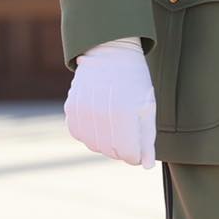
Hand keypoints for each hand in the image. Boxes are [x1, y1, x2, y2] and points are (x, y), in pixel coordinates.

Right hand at [64, 38, 157, 169]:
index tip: (139, 145)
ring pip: (94, 146)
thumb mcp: (147, 108)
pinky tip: (98, 120)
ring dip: (105, 141)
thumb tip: (146, 166)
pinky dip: (88, 132)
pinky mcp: (71, 108)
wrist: (109, 52)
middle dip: (122, 148)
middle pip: (112, 152)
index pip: (129, 155)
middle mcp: (102, 115)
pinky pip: (78, 134)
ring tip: (113, 123)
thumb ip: (147, 140)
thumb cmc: (134, 81)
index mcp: (126, 115)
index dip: (137, 154)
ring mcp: (84, 111)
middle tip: (127, 130)